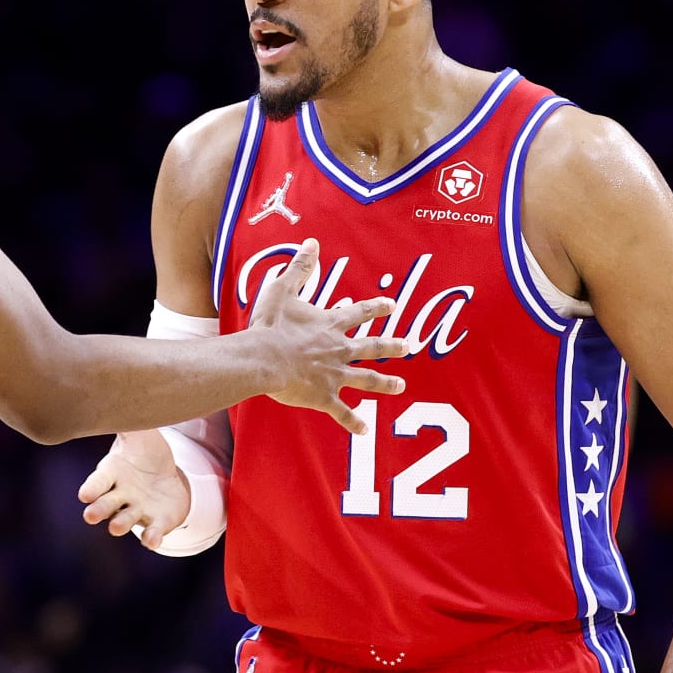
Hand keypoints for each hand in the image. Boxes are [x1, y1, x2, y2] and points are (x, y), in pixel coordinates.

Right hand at [78, 430, 190, 549]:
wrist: (165, 478)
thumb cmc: (144, 453)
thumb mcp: (140, 434)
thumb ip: (129, 423)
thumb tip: (114, 393)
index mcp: (111, 474)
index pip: (97, 481)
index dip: (91, 488)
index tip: (84, 494)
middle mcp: (119, 496)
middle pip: (105, 504)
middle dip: (98, 510)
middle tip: (90, 515)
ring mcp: (136, 511)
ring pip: (124, 520)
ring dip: (120, 524)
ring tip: (115, 527)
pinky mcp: (155, 523)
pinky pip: (151, 533)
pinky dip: (151, 538)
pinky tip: (152, 541)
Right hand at [248, 238, 408, 433]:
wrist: (263, 359)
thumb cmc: (269, 326)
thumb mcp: (282, 290)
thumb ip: (300, 267)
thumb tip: (313, 243)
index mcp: (330, 324)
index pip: (360, 313)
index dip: (377, 307)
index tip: (393, 305)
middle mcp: (339, 349)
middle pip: (372, 347)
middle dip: (392, 346)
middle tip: (410, 346)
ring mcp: (334, 374)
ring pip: (366, 379)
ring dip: (384, 383)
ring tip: (400, 386)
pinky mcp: (323, 396)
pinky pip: (342, 412)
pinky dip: (353, 421)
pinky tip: (365, 430)